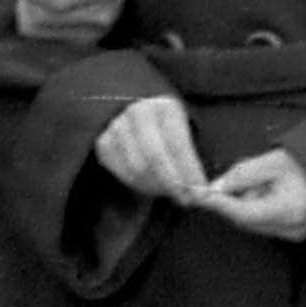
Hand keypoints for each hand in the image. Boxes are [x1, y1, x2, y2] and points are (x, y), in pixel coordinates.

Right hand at [91, 89, 219, 209]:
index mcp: (164, 107)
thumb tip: (202, 192)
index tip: (200, 193)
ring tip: (171, 191)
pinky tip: (153, 185)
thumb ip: (191, 160)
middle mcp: (137, 113)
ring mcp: (117, 127)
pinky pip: (123, 173)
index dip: (189, 172)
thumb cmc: (166, 125)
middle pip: (155, 157)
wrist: (136, 111)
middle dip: (172, 183)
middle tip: (185, 199)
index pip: (178, 144)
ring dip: (157, 187)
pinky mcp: (103, 142)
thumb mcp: (183, 131)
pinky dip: (140, 185)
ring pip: (137, 169)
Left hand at [199, 148, 305, 243]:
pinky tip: (272, 193)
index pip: (243, 214)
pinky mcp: (295, 234)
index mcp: (289, 209)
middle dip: (236, 200)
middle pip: (246, 220)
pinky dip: (259, 208)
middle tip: (243, 178)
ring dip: (248, 203)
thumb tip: (214, 189)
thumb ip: (241, 175)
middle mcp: (293, 228)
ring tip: (266, 183)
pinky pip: (264, 224)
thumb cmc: (305, 162)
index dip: (220, 204)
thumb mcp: (271, 161)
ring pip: (253, 223)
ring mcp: (296, 234)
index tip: (200, 195)